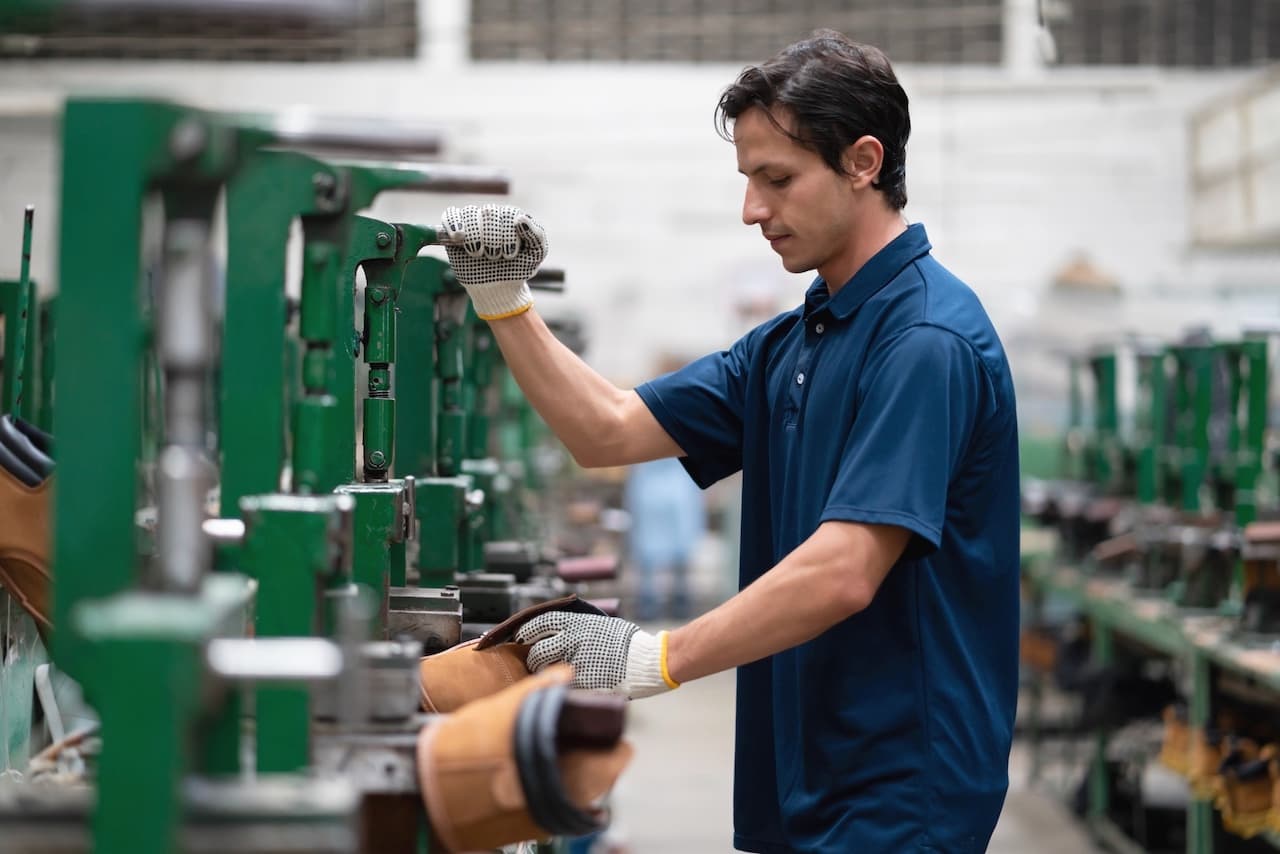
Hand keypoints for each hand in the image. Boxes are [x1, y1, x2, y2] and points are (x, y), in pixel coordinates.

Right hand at [440, 204, 548, 319]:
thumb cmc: (519, 268)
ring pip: (470, 213)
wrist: (499, 287)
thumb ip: (536, 235)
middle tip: (494, 257)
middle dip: (492, 239)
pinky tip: (458, 236)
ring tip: (478, 253)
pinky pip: (450, 216)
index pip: (508, 214)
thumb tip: (520, 219)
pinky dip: (452, 224)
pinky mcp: (455, 232)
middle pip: (489, 212)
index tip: (509, 255)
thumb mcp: (536, 254)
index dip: (508, 236)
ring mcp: (473, 222)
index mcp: (512, 217)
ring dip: (475, 235)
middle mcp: (492, 215)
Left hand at [514, 611, 679, 699]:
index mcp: (576, 624)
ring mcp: (575, 664)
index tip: (521, 636)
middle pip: (537, 652)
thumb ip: (580, 626)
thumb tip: (560, 629)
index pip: (540, 624)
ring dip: (542, 674)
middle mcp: (572, 642)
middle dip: (533, 659)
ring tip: (548, 676)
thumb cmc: (628, 642)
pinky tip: (563, 688)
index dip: (526, 631)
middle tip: (535, 663)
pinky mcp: (580, 684)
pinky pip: (561, 686)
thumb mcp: (602, 624)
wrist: (647, 661)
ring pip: (545, 672)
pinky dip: (559, 687)